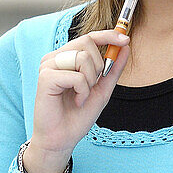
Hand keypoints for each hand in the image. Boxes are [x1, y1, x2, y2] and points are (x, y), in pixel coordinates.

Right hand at [26, 30, 129, 172]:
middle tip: (93, 85)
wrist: (62, 138)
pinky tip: (76, 101)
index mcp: (66, 57)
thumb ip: (113, 68)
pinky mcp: (45, 77)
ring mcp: (48, 66)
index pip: (88, 37)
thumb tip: (126, 47)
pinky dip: (82, 91)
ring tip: (82, 96)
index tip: (126, 39)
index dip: (108, 35)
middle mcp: (55, 57)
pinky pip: (76, 76)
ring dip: (90, 81)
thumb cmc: (78, 115)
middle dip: (99, 65)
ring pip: (82, 58)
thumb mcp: (102, 89)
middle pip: (86, 42)